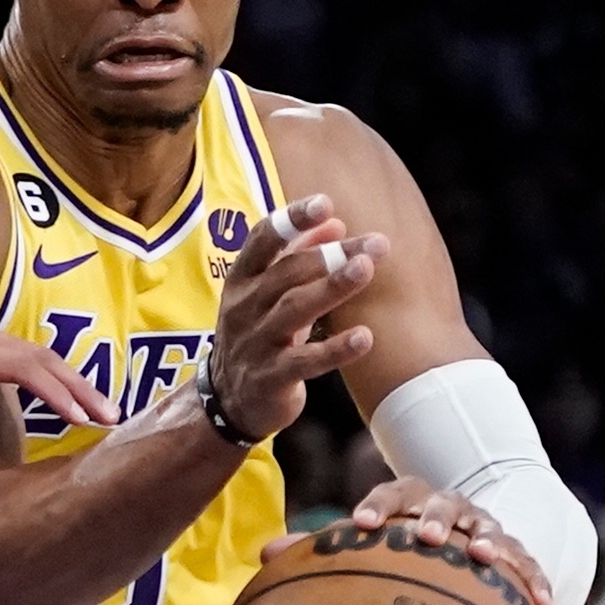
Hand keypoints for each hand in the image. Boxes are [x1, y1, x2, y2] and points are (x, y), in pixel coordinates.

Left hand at [0, 298, 118, 424]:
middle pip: (42, 357)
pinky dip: (48, 375)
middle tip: (112, 418)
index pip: (25, 367)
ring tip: (97, 410)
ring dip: (69, 381)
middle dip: (80, 387)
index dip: (59, 392)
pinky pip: (21, 356)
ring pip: (35, 355)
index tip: (86, 417)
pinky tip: (60, 393)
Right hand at [208, 195, 386, 440]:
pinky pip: (304, 362)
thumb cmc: (258, 334)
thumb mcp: (268, 293)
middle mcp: (244, 307)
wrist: (229, 401)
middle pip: (287, 273)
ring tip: (366, 270)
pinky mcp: (271, 378)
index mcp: (242, 280)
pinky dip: (335, 349)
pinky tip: (365, 338)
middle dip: (332, 255)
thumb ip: (297, 256)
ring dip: (332, 288)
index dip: (292, 219)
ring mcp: (256, 343)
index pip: (262, 240)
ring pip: (294, 310)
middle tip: (376, 244)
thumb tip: (335, 222)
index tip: (325, 203)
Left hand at [268, 474, 554, 604]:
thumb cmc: (398, 542)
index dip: (376, 505)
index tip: (360, 523)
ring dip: (488, 541)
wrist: (459, 532)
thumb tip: (263, 556)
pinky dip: (536, 580)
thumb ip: (318, 548)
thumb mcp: (364, 540)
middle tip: (428, 535)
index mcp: (407, 500)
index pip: (391, 492)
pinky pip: (528, 565)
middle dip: (435, 517)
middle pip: (442, 503)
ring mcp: (483, 526)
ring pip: (488, 528)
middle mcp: (447, 507)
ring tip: (485, 560)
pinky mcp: (514, 552)